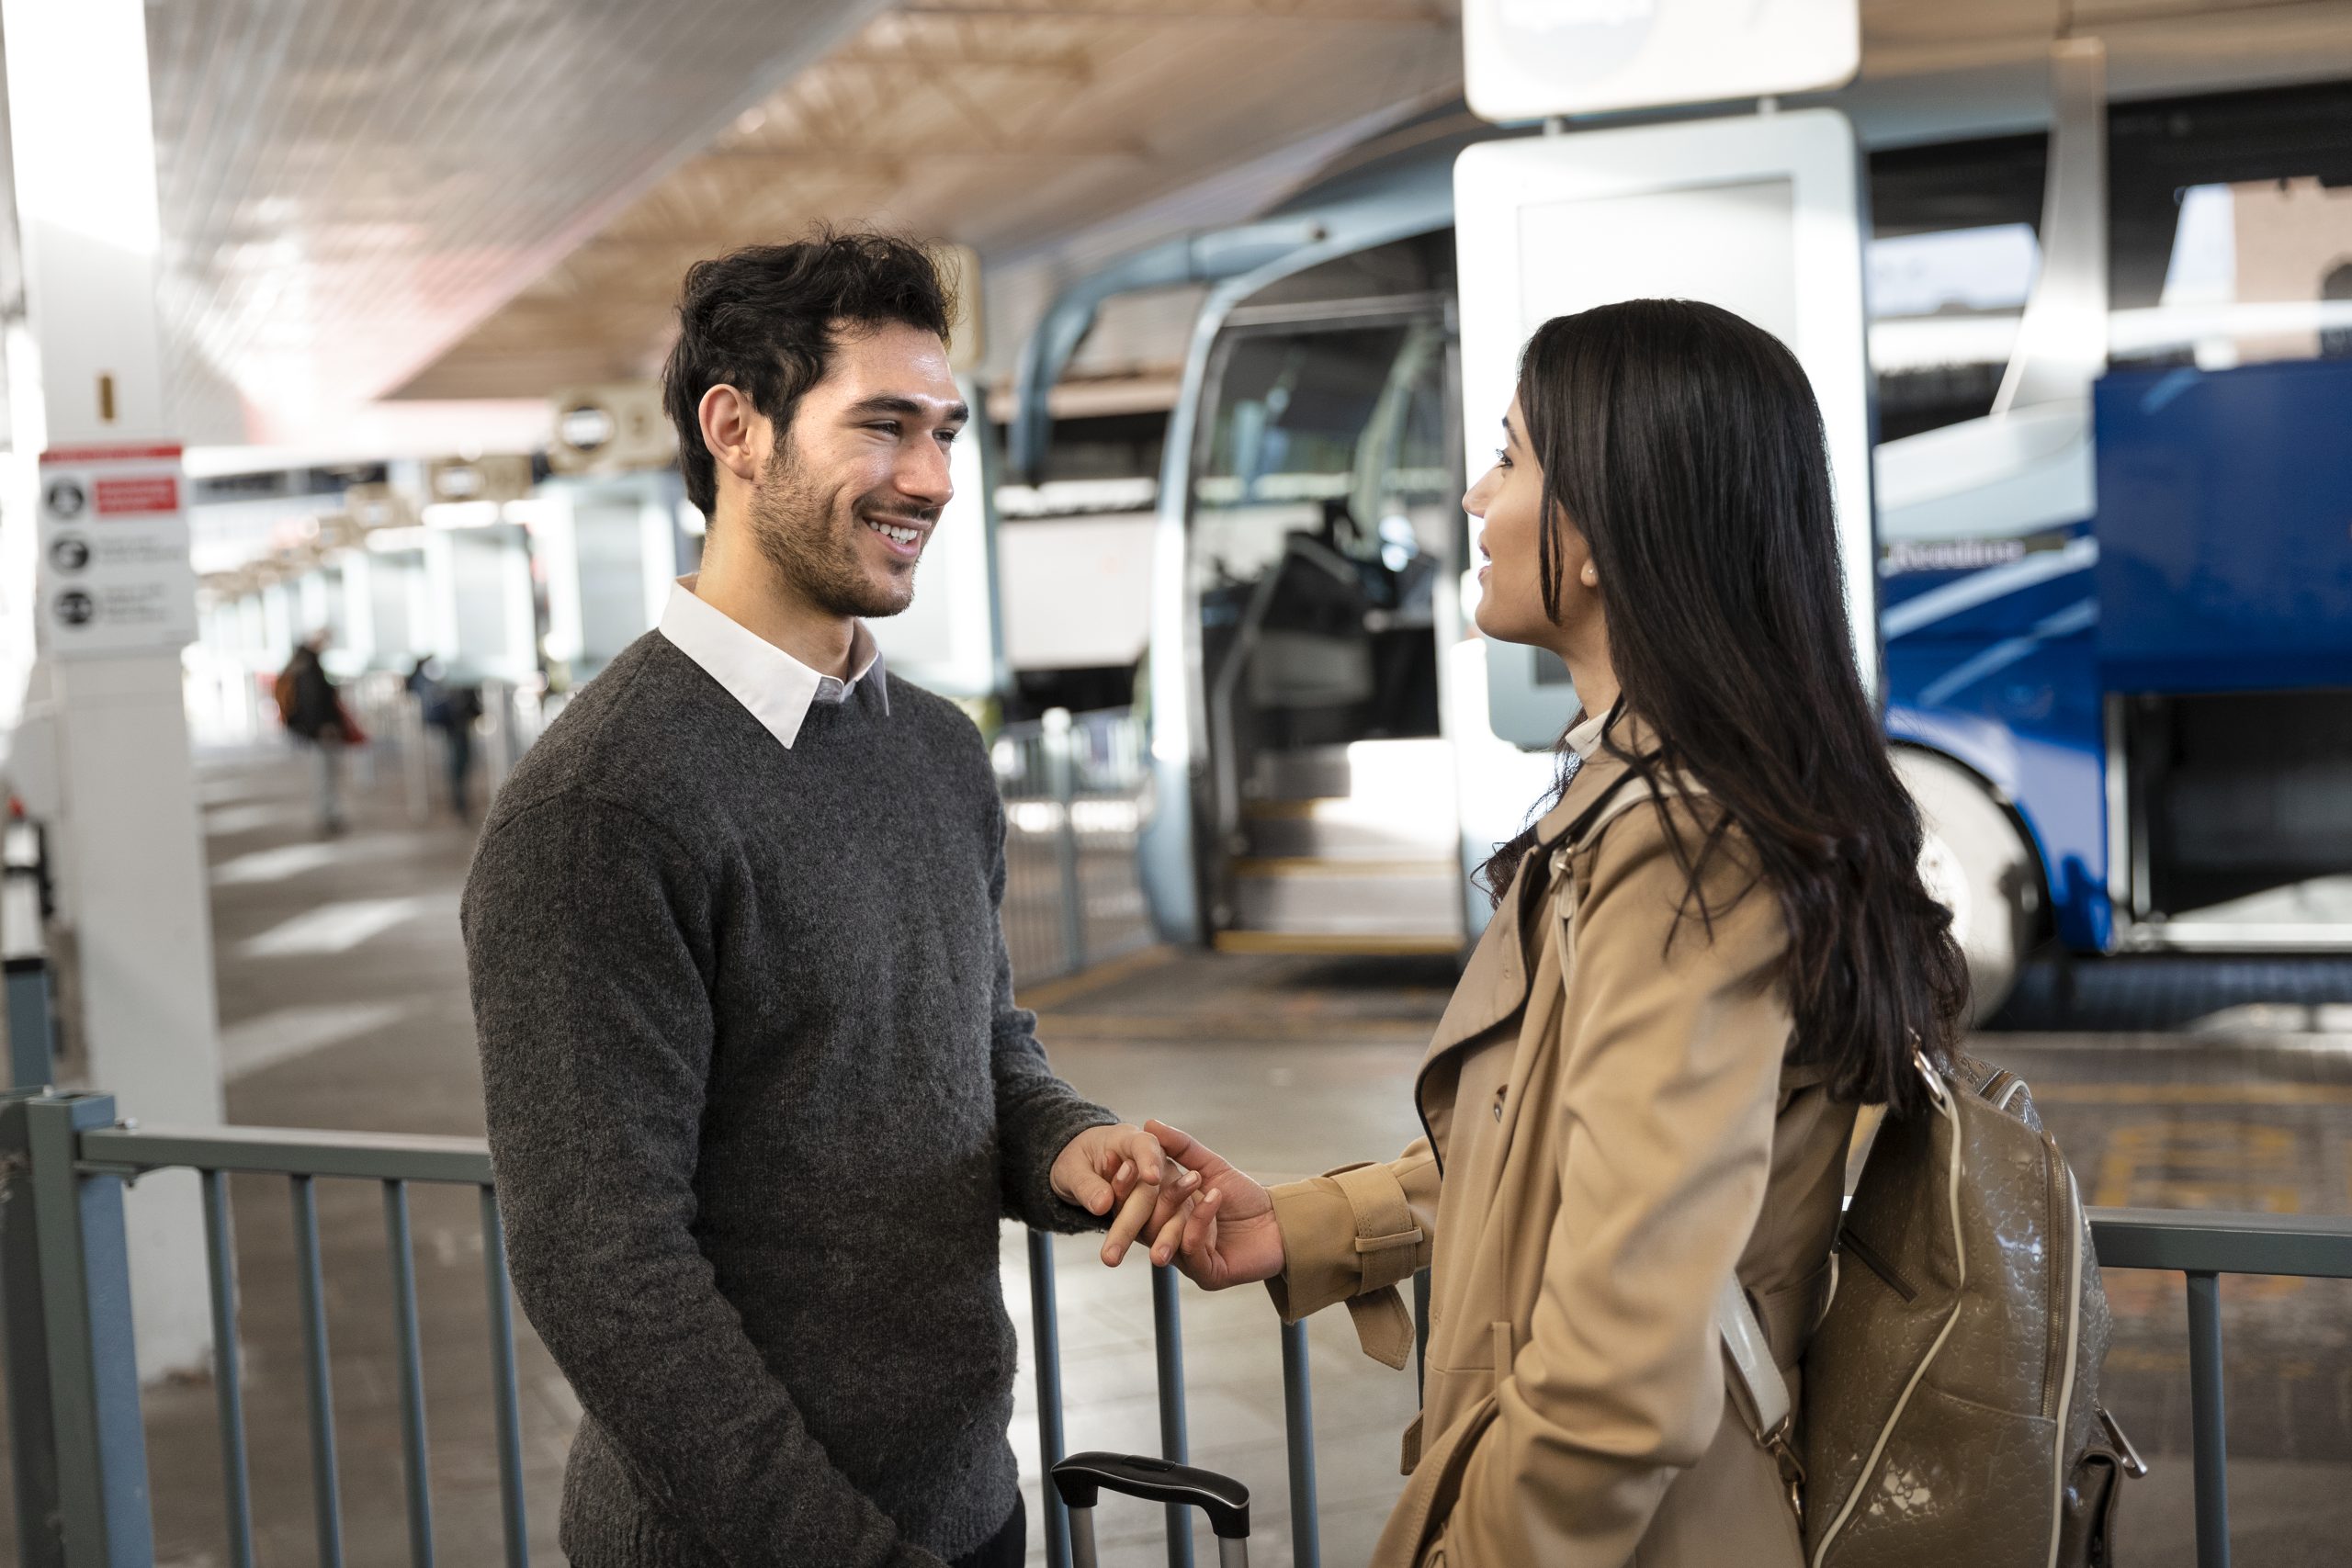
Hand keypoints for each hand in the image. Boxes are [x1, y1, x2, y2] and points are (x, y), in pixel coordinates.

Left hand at [1051, 1123, 1201, 1267]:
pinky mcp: (1165, 1207)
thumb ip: (1086, 1185)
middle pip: (1149, 1189)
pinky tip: (1163, 1256)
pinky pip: (1170, 1223)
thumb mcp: (1071, 1170)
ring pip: (1168, 1209)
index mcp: (1129, 1140)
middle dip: (1132, 1222)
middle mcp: (1154, 1160)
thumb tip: (1103, 1204)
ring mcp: (1164, 1185)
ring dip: (1163, 1236)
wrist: (1084, 1169)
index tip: (1152, 1178)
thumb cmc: (1078, 1162)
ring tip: (1156, 1259)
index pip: (1144, 1145)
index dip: (1149, 1161)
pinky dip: (1167, 1240)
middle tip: (1112, 1254)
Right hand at [1142, 1120, 1283, 1289]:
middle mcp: (1170, 1240)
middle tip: (1149, 1171)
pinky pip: (1191, 1248)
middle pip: (1141, 1223)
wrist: (1281, 1221)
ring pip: (1161, 1237)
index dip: (1127, 1184)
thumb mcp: (1210, 1166)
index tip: (1127, 1161)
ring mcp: (1187, 1259)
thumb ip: (1180, 1147)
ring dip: (1175, 1204)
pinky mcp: (1206, 1274)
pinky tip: (1213, 1197)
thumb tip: (1149, 1123)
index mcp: (1165, 1216)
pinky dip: (1199, 1220)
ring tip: (1194, 1178)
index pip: (1134, 1204)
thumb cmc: (1244, 1196)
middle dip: (1145, 1196)